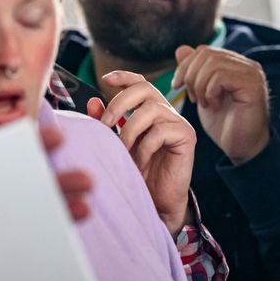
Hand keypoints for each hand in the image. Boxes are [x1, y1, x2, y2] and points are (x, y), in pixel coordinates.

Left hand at [0, 101, 91, 221]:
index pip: (5, 152)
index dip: (34, 145)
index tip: (58, 137)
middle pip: (25, 184)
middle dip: (58, 182)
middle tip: (84, 179)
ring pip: (28, 209)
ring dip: (58, 207)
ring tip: (83, 207)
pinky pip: (19, 237)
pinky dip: (44, 231)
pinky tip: (65, 227)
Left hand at [87, 72, 194, 233]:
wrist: (158, 204)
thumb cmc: (139, 174)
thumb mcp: (117, 146)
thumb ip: (106, 124)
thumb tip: (93, 102)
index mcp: (149, 110)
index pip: (140, 82)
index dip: (124, 76)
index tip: (105, 80)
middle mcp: (166, 112)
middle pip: (145, 88)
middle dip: (120, 103)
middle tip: (105, 124)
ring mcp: (178, 123)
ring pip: (151, 109)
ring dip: (130, 130)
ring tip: (123, 150)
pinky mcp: (186, 136)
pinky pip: (160, 131)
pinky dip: (144, 147)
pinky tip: (140, 163)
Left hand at [172, 45, 270, 165]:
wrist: (242, 149)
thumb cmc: (225, 125)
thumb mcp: (202, 94)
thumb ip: (194, 71)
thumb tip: (180, 49)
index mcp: (235, 64)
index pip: (203, 50)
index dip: (185, 66)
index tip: (177, 86)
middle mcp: (247, 64)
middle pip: (206, 54)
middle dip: (191, 76)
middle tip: (193, 98)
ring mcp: (252, 73)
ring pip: (212, 64)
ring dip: (200, 86)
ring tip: (204, 103)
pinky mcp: (253, 85)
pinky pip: (221, 77)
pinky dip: (210, 92)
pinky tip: (214, 106)